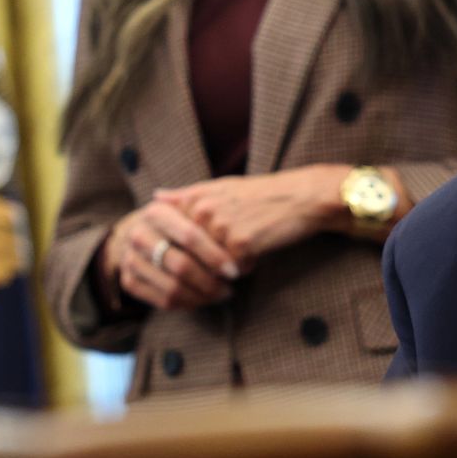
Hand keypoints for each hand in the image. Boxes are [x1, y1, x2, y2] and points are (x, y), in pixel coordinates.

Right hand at [102, 198, 241, 310]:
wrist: (138, 231)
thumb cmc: (176, 220)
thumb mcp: (188, 209)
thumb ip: (209, 218)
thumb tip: (236, 238)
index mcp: (156, 212)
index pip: (190, 237)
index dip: (214, 256)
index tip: (234, 271)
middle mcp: (139, 235)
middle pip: (181, 266)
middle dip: (210, 282)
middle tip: (229, 288)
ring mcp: (131, 259)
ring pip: (173, 288)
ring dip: (202, 297)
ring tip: (220, 295)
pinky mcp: (129, 281)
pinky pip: (163, 301)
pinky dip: (188, 304)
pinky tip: (202, 299)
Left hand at [153, 166, 346, 268]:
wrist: (300, 197)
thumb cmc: (260, 194)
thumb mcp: (220, 188)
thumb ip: (185, 196)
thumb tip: (155, 197)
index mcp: (194, 198)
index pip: (174, 239)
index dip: (188, 252)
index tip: (203, 250)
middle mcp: (202, 211)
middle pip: (190, 257)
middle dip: (207, 264)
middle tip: (230, 254)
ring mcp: (220, 227)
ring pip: (212, 266)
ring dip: (229, 265)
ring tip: (248, 245)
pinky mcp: (240, 243)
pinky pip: (234, 270)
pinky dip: (248, 266)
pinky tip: (260, 249)